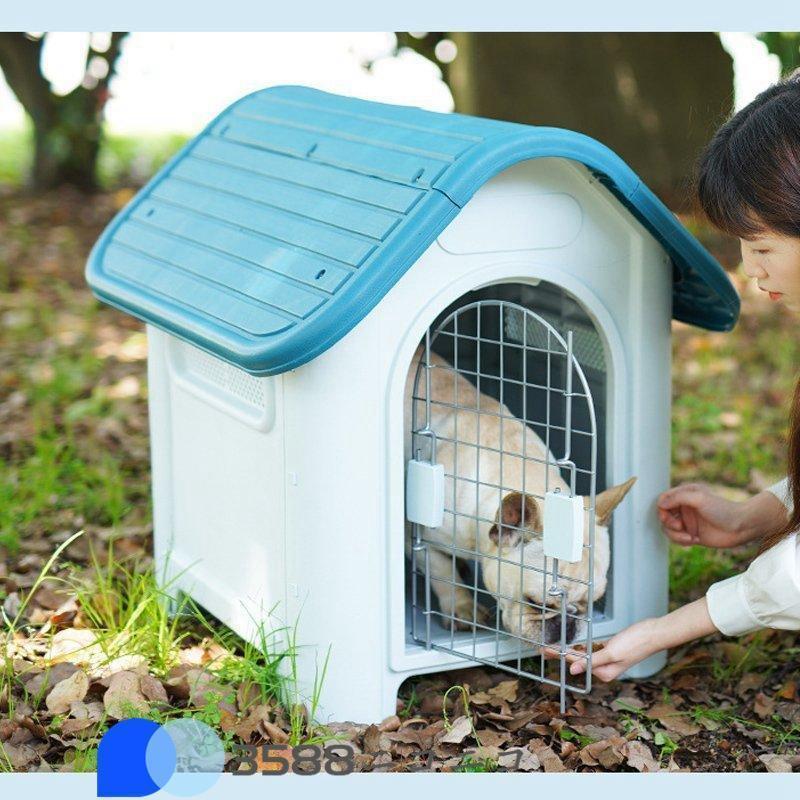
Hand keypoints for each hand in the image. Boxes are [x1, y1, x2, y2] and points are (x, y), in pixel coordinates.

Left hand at [544, 598, 716, 681]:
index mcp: (604, 673)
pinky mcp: (611, 651)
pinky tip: (573, 648)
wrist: (653, 632)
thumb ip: (591, 662)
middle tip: (544, 649)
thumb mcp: (611, 653)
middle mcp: (605, 670)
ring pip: (584, 655)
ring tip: (553, 648)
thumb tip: (572, 670)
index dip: (560, 656)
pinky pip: (592, 651)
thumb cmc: (635, 643)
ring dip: (569, 652)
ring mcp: (608, 660)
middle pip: (578, 660)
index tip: (545, 651)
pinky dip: (582, 649)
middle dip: (561, 654)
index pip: (577, 662)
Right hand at [657, 483, 745, 547]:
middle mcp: (684, 507)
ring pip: (668, 529)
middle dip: (668, 523)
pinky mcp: (691, 534)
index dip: (662, 509)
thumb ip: (677, 498)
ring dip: (675, 535)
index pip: (663, 500)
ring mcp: (688, 521)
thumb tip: (660, 504)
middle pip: (663, 516)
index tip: (668, 516)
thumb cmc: (723, 509)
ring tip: (689, 538)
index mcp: (685, 494)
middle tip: (679, 526)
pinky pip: (676, 538)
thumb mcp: (699, 498)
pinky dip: (681, 541)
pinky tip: (694, 540)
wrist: (741, 527)